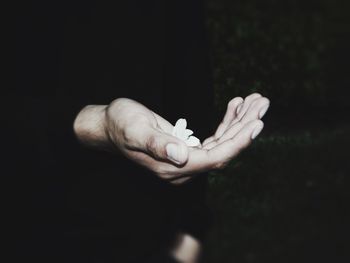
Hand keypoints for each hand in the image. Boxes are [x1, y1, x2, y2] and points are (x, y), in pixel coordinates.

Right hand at [73, 94, 268, 184]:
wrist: (110, 125)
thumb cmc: (120, 124)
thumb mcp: (135, 129)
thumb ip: (156, 144)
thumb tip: (181, 156)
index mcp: (173, 167)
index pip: (215, 158)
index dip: (238, 142)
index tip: (256, 122)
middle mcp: (182, 168)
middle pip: (224, 150)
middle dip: (245, 127)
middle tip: (261, 103)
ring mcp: (186, 160)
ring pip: (222, 144)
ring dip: (240, 123)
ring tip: (254, 101)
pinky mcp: (186, 149)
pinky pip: (214, 139)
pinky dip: (227, 123)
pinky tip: (235, 106)